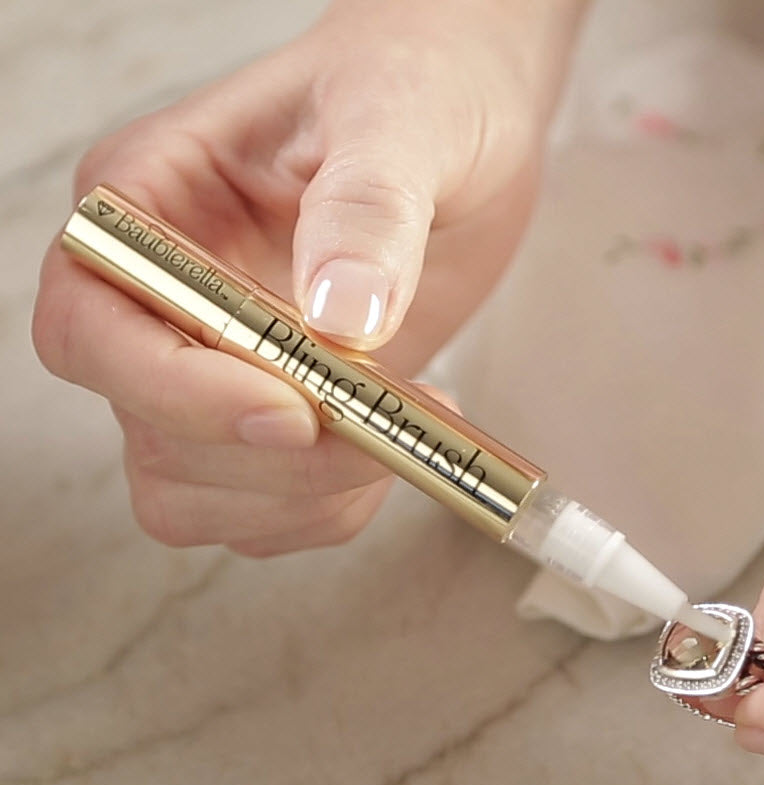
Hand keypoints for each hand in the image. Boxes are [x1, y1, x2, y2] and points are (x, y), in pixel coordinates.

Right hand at [33, 0, 584, 555]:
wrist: (468, 130)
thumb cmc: (414, 90)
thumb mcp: (400, 119)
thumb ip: (367, 209)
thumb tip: (340, 316)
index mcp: (149, 207)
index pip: (92, 330)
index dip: (175, 393)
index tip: (290, 410)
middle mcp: (163, 305)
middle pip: (151, 438)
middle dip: (273, 461)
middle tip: (383, 425)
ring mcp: (216, 372)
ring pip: (195, 495)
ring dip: (304, 497)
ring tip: (402, 433)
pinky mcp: (278, 418)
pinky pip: (266, 513)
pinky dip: (331, 509)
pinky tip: (395, 451)